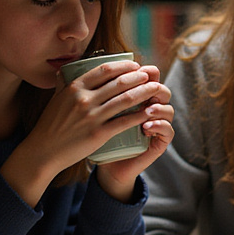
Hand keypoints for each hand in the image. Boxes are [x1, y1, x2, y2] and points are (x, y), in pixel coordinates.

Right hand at [1, 58, 165, 205]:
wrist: (44, 151)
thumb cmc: (50, 124)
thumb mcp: (55, 98)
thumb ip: (63, 83)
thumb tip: (65, 69)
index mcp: (75, 87)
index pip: (105, 69)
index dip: (124, 65)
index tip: (136, 66)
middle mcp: (84, 99)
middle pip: (120, 82)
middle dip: (139, 77)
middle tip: (150, 76)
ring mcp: (92, 116)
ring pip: (126, 99)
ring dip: (145, 92)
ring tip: (156, 89)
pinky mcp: (98, 134)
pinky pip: (124, 122)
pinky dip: (140, 115)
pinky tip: (150, 112)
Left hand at [94, 76, 175, 201]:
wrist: (107, 166)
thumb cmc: (97, 138)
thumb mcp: (93, 115)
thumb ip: (88, 94)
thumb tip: (66, 68)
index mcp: (136, 98)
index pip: (148, 80)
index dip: (145, 72)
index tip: (134, 68)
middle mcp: (150, 109)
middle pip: (161, 90)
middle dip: (154, 85)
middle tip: (146, 84)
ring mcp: (157, 125)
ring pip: (168, 109)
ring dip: (158, 106)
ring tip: (147, 109)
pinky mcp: (159, 142)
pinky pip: (167, 131)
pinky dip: (160, 125)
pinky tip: (147, 126)